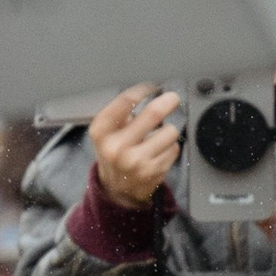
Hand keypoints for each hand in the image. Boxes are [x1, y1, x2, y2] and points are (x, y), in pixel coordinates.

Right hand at [88, 85, 181, 209]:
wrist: (117, 189)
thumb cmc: (114, 153)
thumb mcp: (106, 133)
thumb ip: (122, 114)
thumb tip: (150, 91)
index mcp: (101, 131)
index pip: (125, 101)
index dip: (143, 89)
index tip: (153, 85)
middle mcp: (116, 147)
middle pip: (153, 113)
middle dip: (168, 101)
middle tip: (172, 98)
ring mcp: (136, 161)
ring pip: (169, 131)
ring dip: (168, 130)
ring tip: (156, 137)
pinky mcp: (154, 171)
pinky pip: (174, 148)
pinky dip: (171, 147)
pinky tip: (158, 152)